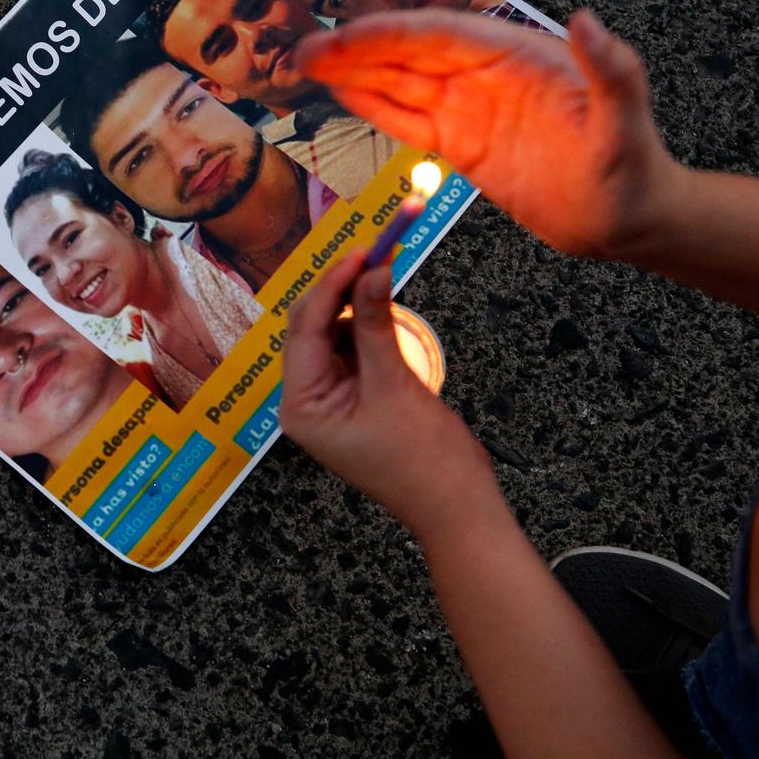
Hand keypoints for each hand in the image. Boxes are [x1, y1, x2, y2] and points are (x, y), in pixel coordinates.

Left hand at [280, 250, 503, 542]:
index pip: (304, 330)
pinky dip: (365, 325)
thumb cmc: (425, 461)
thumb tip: (371, 270)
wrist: (458, 507)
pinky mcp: (353, 398)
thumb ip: (375, 324)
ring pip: (331, 334)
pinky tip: (383, 304)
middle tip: (375, 251)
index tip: (361, 251)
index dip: (331, 285)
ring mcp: (328, 401)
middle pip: (311, 327)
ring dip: (354, 304)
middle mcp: (304, 402)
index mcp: (300, 406)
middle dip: (340, 289)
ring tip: (382, 271)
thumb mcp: (395, 383)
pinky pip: (351, 349)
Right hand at [295, 8, 682, 260]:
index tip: (342, 37)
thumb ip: (611, 70)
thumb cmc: (634, 171)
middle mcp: (487, 75)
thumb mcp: (626, 123)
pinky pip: (408, 119)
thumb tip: (586, 20)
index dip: (388, 34)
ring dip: (351, 72)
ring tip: (304, 67)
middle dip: (353, 49)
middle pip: (408, 52)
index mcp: (518, 57)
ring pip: (399, 82)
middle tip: (301, 51)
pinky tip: (340, 95)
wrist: (626, 220)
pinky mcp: (461, 143)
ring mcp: (470, 108)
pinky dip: (372, 106)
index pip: (440, 35)